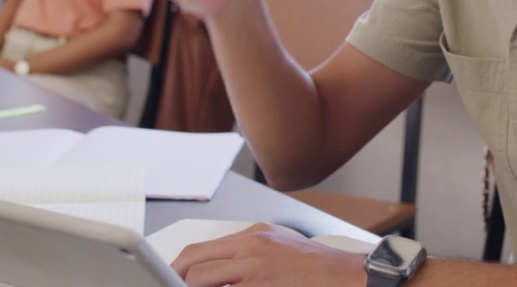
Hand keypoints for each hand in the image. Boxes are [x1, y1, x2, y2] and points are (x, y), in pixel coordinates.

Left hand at [171, 223, 364, 286]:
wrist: (346, 277)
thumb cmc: (318, 269)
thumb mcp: (279, 248)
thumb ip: (249, 256)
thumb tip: (219, 272)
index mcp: (255, 235)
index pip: (203, 249)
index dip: (180, 266)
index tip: (173, 277)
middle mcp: (252, 246)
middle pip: (194, 260)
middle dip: (177, 278)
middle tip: (170, 286)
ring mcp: (255, 268)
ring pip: (202, 278)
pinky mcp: (261, 285)